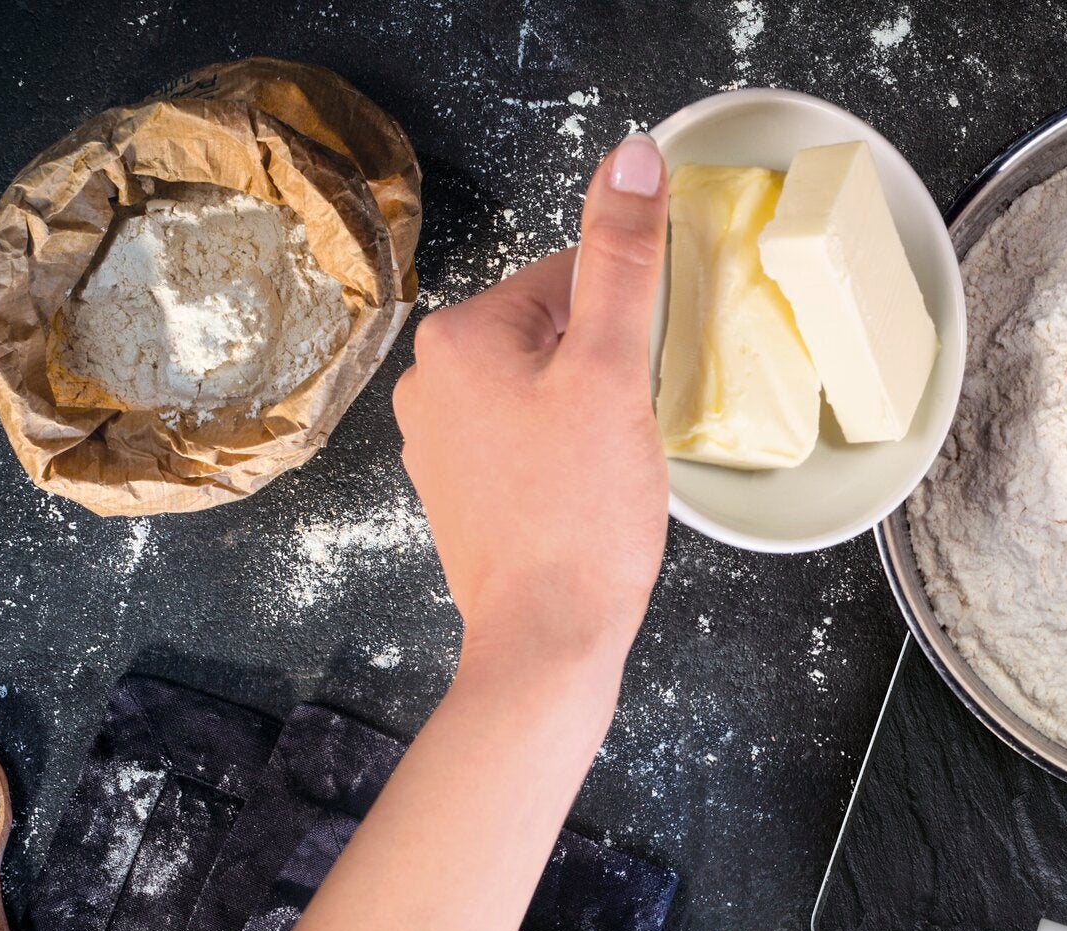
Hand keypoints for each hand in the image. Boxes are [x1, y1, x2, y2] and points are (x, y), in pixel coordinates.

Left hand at [393, 133, 670, 676]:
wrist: (546, 638)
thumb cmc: (580, 516)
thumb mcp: (615, 372)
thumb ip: (624, 259)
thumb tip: (633, 155)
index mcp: (459, 336)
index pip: (567, 280)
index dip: (623, 330)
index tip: (637, 385)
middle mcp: (430, 381)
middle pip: (552, 335)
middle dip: (602, 374)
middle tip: (624, 437)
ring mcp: (437, 442)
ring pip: (541, 392)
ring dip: (586, 417)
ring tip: (604, 473)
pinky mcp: (458, 493)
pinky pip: (524, 444)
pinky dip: (561, 461)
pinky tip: (582, 501)